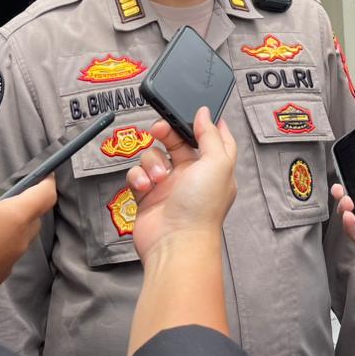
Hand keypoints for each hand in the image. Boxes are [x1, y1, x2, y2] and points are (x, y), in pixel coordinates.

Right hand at [125, 107, 237, 263]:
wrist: (175, 243)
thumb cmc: (202, 208)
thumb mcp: (217, 163)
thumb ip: (211, 135)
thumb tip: (205, 113)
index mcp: (213, 167)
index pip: (210, 137)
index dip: (201, 123)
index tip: (190, 112)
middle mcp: (191, 175)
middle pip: (176, 141)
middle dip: (166, 132)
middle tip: (159, 130)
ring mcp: (168, 185)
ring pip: (153, 155)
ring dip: (152, 161)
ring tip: (158, 178)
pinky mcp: (147, 195)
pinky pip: (137, 174)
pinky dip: (138, 177)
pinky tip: (145, 186)